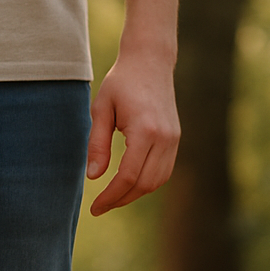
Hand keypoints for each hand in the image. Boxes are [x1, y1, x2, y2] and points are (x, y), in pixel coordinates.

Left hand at [86, 52, 179, 215]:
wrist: (150, 62)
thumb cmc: (121, 83)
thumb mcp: (101, 110)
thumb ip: (97, 144)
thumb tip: (94, 177)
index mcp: (145, 130)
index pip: (128, 176)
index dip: (110, 196)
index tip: (93, 208)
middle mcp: (165, 137)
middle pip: (144, 184)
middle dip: (120, 200)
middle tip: (99, 208)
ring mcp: (174, 139)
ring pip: (157, 181)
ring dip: (134, 195)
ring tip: (111, 199)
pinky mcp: (176, 139)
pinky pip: (164, 171)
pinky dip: (146, 183)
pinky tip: (127, 185)